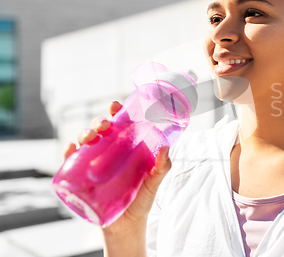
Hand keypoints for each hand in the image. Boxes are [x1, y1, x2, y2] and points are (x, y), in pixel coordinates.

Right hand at [64, 101, 171, 255]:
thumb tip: (166, 147)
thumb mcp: (155, 181)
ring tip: (89, 137)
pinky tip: (71, 149)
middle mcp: (110, 152)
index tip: (115, 105)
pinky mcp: (83, 178)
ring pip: (85, 142)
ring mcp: (95, 164)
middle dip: (98, 122)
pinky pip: (72, 162)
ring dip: (84, 134)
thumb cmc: (142, 199)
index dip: (116, 113)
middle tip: (103, 125)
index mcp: (126, 148)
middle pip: (101, 131)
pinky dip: (69, 153)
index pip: (120, 125)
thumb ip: (162, 166)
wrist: (127, 225)